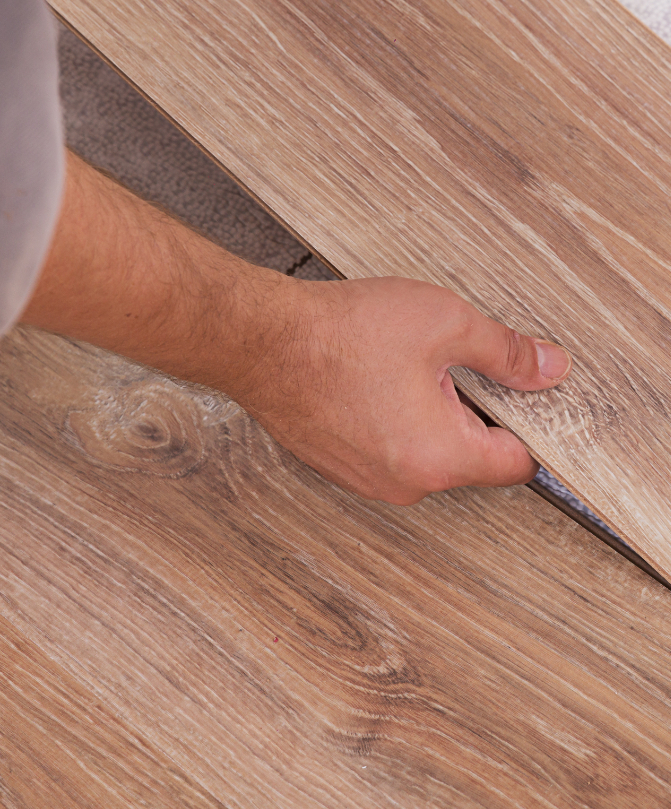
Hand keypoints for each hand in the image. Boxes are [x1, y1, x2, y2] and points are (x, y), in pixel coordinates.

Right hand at [23, 154, 570, 504]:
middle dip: (473, 413)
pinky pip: (388, 450)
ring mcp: (366, 480)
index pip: (518, 464)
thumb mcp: (445, 324)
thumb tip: (549, 369)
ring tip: (404, 366)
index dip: (529, 423)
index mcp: (441, 458)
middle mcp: (405, 484)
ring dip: (431, 416)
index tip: (520, 392)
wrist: (259, 341)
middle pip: (470, 459)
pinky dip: (393, 421)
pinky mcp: (339, 466)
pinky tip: (374, 378)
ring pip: (426, 454)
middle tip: (452, 362)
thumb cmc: (341, 334)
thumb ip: (507, 352)